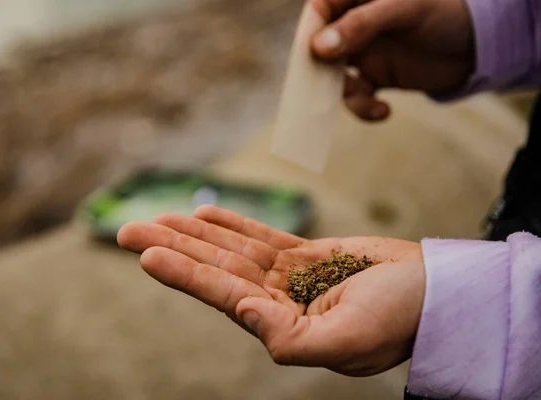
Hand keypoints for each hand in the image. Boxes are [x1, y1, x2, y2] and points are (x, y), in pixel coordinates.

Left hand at [118, 206, 425, 376]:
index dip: (184, 272)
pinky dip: (234, 225)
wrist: (435, 293)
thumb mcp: (351, 341)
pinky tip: (207, 214)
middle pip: (216, 268)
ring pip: (233, 249)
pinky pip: (263, 238)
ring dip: (196, 232)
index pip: (223, 294)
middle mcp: (279, 302)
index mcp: (283, 327)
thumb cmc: (400, 318)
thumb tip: (246, 314)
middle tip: (128, 229)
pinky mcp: (308, 256)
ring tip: (160, 216)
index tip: (148, 251)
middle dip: (173, 247)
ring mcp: (291, 278)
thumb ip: (294, 340)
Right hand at [309, 0, 474, 120]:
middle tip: (316, 91)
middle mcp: (353, 25)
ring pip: (333, 77)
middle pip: (318, 48)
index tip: (310, 55)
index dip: (309, 33)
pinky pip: (357, 97)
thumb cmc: (446, 9)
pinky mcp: (377, 77)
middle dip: (316, 72)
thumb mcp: (405, 9)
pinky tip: (384, 110)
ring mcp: (364, 52)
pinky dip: (364, 108)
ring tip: (365, 100)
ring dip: (341, 94)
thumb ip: (361, 24)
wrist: (481, 41)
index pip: (319, 11)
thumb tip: (318, 48)